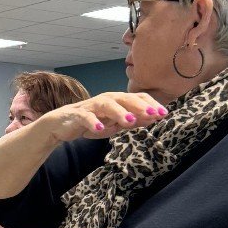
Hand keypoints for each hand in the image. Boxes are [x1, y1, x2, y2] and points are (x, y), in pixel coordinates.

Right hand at [44, 92, 167, 142]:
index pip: (137, 98)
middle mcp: (107, 99)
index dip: (150, 105)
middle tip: (153, 114)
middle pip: (125, 98)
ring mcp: (92, 106)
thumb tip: (154, 117)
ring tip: (130, 122)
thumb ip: (133, 120)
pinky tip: (100, 129)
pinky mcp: (78, 115)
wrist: (63, 124)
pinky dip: (94, 122)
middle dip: (140, 106)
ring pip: (107, 105)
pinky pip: (87, 117)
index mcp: (117, 100)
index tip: (164, 114)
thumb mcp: (115, 124)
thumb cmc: (92, 122)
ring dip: (119, 112)